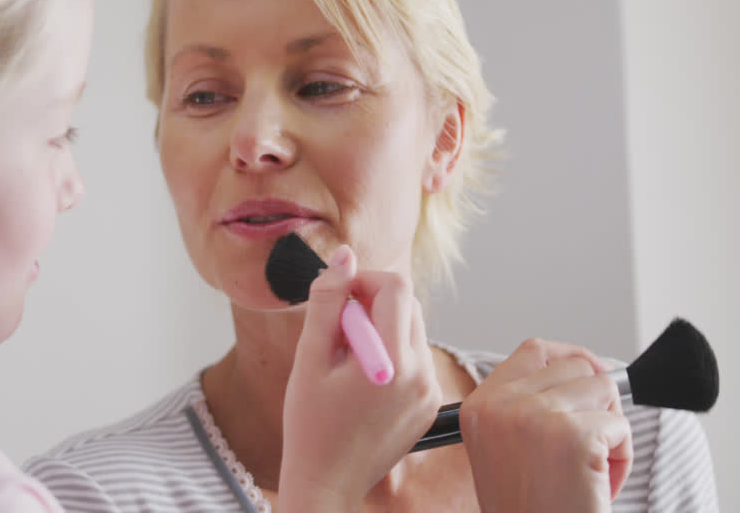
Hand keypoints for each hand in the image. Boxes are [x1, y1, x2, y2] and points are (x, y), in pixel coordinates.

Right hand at [277, 247, 441, 510]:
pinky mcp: (429, 403)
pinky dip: (391, 353)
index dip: (364, 279)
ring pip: (412, 329)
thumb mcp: (309, 358)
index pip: (396, 287)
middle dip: (371, 304)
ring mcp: (430, 391)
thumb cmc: (310, 424)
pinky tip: (362, 379)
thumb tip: (344, 256)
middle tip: (336, 332)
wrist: (326, 482)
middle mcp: (422, 374)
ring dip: (381, 328)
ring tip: (347, 360)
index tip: (338, 296)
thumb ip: (327, 301)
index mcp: (393, 361)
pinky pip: (415, 358)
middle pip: (407, 305)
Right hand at [460, 338, 633, 512]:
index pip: (534, 350)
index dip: (571, 358)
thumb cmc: (530, 509)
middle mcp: (501, 406)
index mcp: (479, 407)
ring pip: (604, 389)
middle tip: (588, 449)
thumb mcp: (507, 449)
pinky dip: (622, 457)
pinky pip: (620, 425)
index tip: (592, 375)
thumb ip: (529, 405)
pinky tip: (599, 484)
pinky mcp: (573, 437)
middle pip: (577, 367)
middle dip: (597, 404)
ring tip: (592, 470)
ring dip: (611, 430)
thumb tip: (587, 366)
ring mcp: (536, 418)